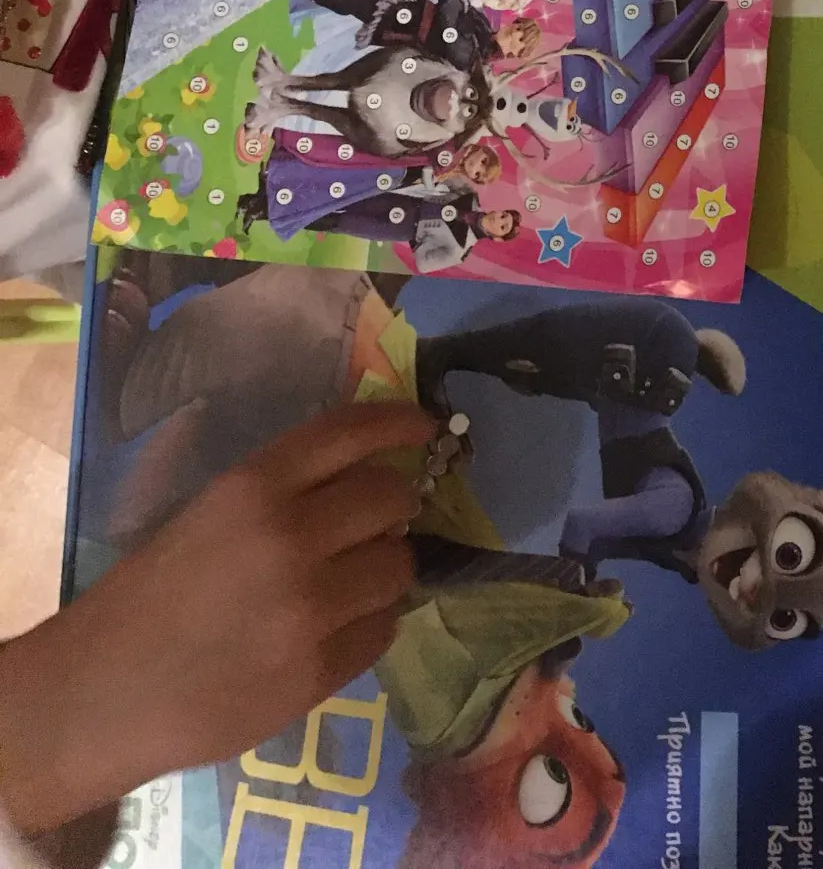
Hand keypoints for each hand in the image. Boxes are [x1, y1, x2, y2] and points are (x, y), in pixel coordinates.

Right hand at [0, 402, 431, 836]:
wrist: (103, 692)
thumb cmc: (151, 594)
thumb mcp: (210, 511)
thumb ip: (284, 488)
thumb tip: (369, 468)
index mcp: (253, 486)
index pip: (350, 432)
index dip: (399, 421)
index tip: (427, 424)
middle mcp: (290, 537)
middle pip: (391, 497)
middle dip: (394, 504)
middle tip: (376, 521)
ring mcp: (309, 609)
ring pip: (399, 566)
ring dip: (385, 567)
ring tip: (350, 582)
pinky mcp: (318, 672)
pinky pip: (383, 631)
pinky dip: (370, 625)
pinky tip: (333, 629)